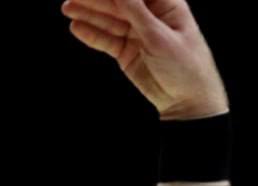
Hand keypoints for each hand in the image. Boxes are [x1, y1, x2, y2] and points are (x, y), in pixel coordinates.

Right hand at [62, 0, 228, 118]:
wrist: (190, 104)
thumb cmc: (187, 68)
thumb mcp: (160, 36)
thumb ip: (135, 9)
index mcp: (166, 5)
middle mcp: (150, 17)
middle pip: (118, 3)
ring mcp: (138, 34)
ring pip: (109, 20)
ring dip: (89, 13)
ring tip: (68, 8)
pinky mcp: (128, 52)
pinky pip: (107, 40)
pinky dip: (93, 34)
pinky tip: (77, 28)